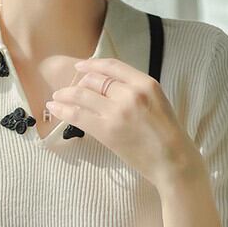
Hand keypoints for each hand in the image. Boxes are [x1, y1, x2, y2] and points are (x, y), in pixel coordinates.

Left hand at [46, 57, 205, 191]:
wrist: (172, 161)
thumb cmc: (166, 136)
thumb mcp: (157, 103)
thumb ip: (135, 92)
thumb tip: (106, 89)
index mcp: (146, 83)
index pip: (112, 66)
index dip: (92, 65)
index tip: (80, 67)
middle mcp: (130, 93)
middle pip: (94, 81)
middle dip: (77, 84)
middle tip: (66, 90)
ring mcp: (118, 112)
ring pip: (82, 96)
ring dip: (65, 95)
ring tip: (55, 98)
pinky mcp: (107, 131)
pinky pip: (79, 116)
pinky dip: (63, 110)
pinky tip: (54, 108)